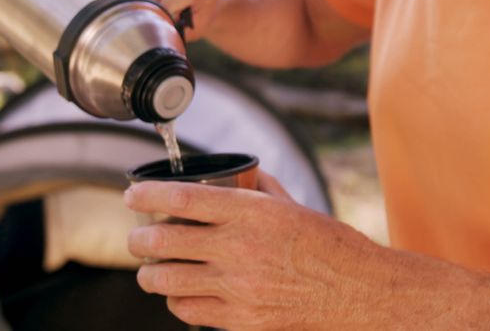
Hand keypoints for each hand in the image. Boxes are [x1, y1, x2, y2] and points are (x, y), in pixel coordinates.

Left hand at [125, 171, 390, 329]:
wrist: (357, 292)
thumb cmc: (328, 245)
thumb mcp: (291, 205)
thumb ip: (257, 188)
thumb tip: (234, 173)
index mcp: (251, 212)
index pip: (181, 198)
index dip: (146, 196)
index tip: (131, 195)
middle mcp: (239, 248)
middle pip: (163, 241)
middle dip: (139, 238)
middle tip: (137, 237)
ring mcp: (238, 287)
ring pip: (166, 280)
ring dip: (150, 273)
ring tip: (150, 269)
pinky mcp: (240, 319)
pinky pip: (187, 310)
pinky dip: (176, 301)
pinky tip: (180, 293)